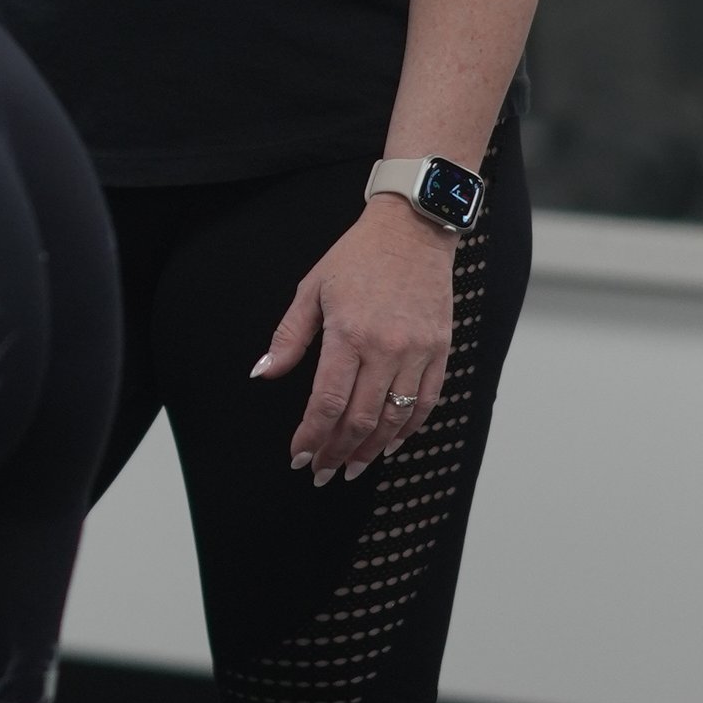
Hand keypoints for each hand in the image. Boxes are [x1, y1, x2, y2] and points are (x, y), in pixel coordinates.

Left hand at [254, 202, 457, 484]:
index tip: (299, 456)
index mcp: (348, 333)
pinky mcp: (440, 351)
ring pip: (394, 418)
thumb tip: (262, 373)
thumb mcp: (311, 289)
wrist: (413, 229)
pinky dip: (408, 429)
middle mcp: (385, 348)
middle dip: (338, 452)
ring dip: (371, 450)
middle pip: (361, 419)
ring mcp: (417, 351)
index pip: (328, 402)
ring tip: (352, 468)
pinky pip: (425, 402)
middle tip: (322, 472)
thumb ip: (288, 337)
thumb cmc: (358, 256)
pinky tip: (390, 444)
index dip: (312, 435)